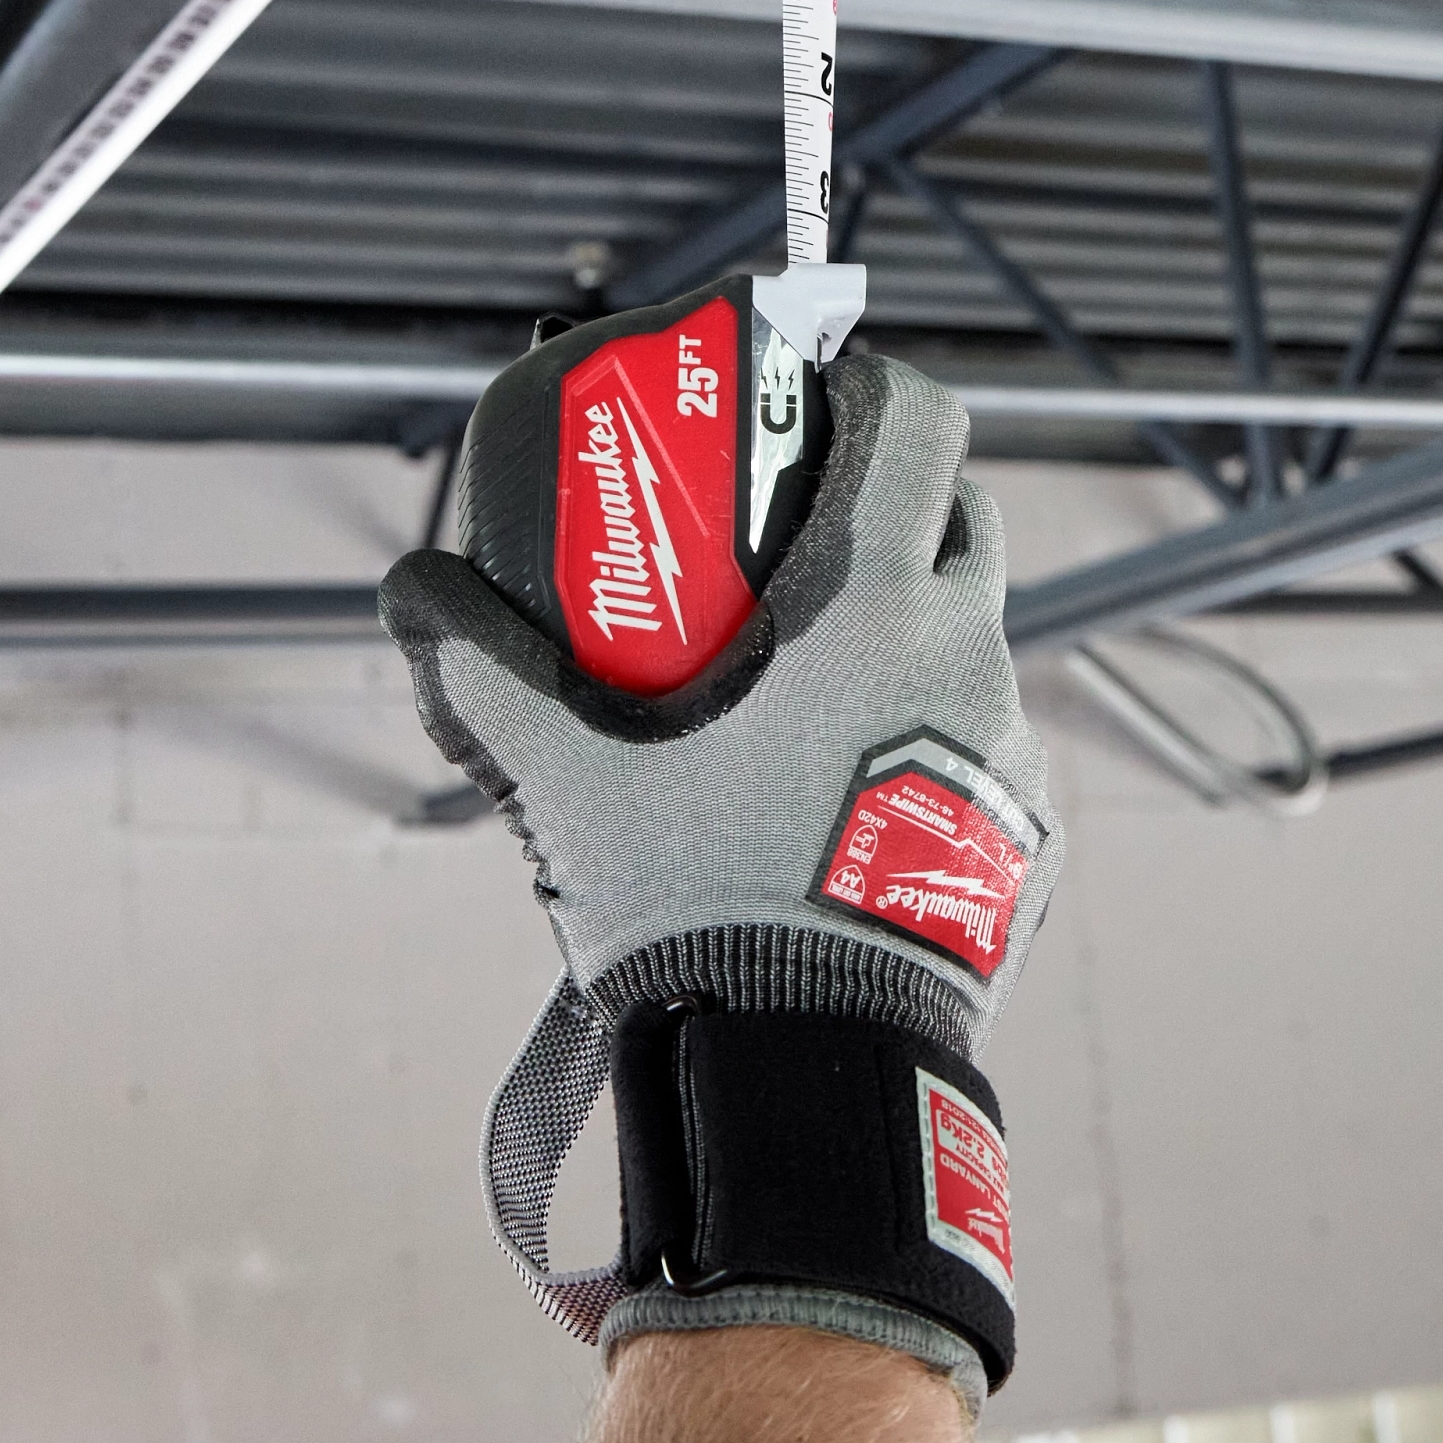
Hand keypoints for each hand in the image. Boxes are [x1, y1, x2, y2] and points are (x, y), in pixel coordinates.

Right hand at [381, 347, 1056, 1392]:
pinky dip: (931, 732)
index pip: (920, 421)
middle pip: (962, 512)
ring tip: (817, 671)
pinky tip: (851, 780)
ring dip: (913, 621)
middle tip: (811, 521)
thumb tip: (416, 590)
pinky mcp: (1026, 830)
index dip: (873, 383)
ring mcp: (1009, 743)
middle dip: (899, 493)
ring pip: (976, 633)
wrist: (804, 1060)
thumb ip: (483, 667)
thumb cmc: (691, 898)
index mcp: (869, 602)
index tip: (822, 389)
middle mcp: (965, 651)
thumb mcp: (563, 773)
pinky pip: (985, 743)